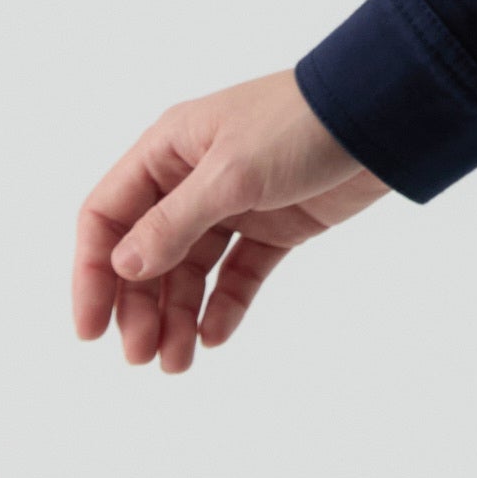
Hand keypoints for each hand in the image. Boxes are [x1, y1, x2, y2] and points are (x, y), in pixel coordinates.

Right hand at [72, 70, 388, 372]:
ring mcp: (236, 203)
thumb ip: (175, 222)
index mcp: (169, 150)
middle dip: (139, 306)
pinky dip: (224, 305)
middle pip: (147, 252)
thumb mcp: (232, 174)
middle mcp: (194, 177)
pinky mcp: (278, 225)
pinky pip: (238, 272)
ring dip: (178, 315)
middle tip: (141, 356)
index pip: (108, 216)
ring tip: (177, 362)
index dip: (92, 273)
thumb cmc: (302, 125)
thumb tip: (124, 266)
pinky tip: (214, 337)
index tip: (90, 329)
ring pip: (191, 269)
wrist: (386, 115)